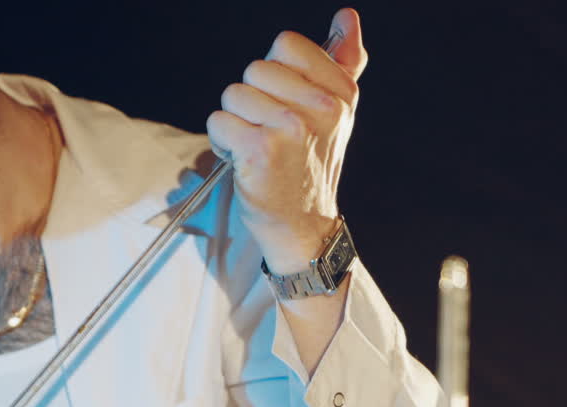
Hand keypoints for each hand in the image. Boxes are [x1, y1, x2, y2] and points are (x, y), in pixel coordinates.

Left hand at [206, 8, 367, 274]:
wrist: (303, 225)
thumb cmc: (311, 164)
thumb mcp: (336, 113)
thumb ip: (343, 63)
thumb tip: (348, 16)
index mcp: (340, 92)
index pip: (286, 44)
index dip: (274, 72)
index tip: (285, 103)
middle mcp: (321, 107)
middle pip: (256, 68)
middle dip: (251, 98)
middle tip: (268, 131)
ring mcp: (292, 127)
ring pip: (234, 94)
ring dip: (235, 122)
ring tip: (255, 147)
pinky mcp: (261, 150)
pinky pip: (219, 121)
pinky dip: (222, 142)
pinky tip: (242, 160)